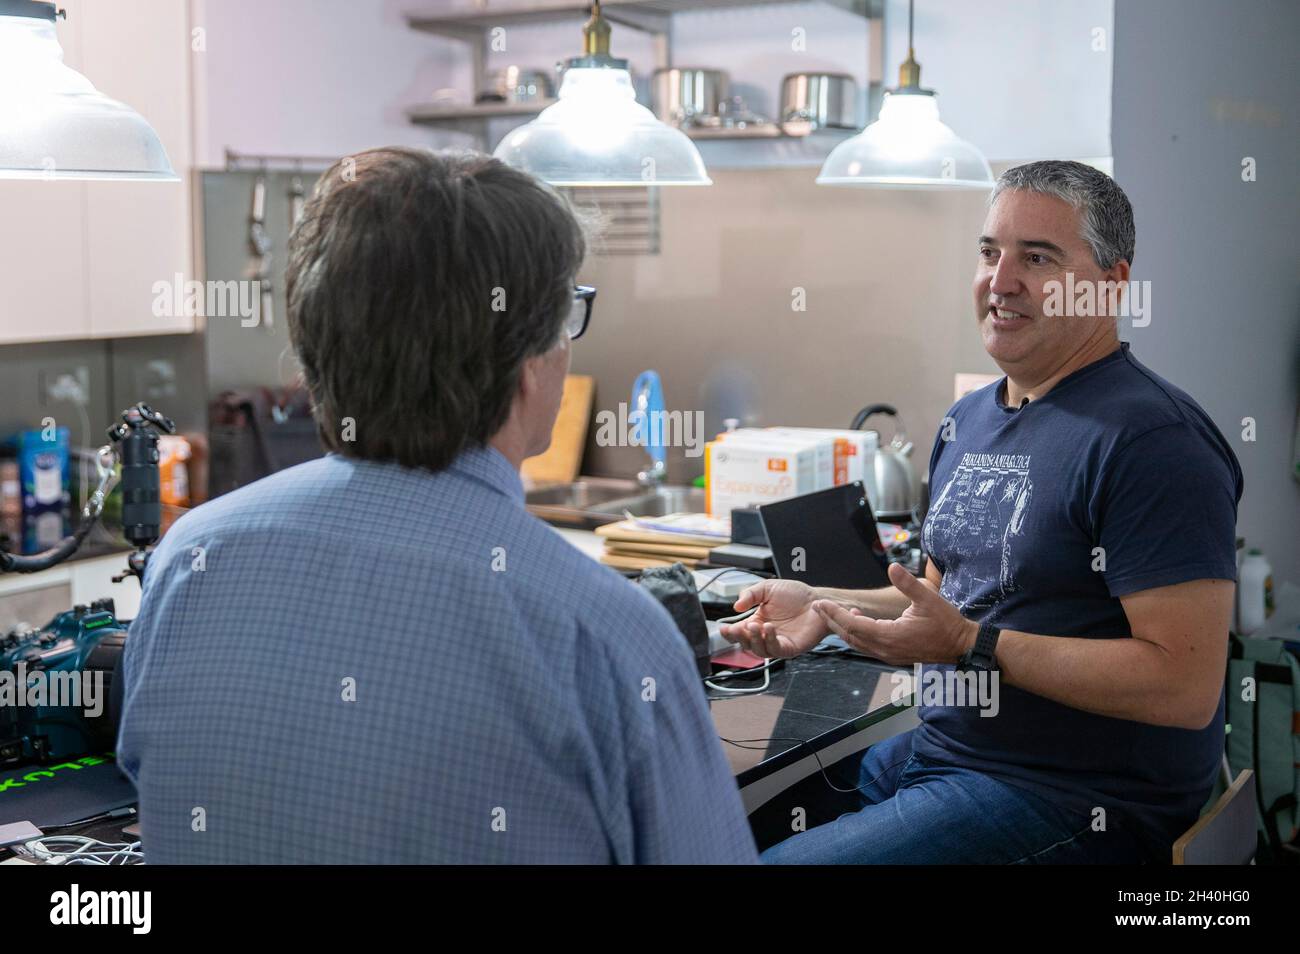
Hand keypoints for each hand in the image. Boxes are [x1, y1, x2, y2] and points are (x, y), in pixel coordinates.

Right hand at [718, 579, 827, 658]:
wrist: (817, 599)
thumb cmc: (795, 595)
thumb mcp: (767, 589)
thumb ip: (750, 594)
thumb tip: (735, 606)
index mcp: (757, 622)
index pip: (739, 633)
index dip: (729, 633)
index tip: (724, 628)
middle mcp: (766, 635)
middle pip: (746, 644)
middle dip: (739, 637)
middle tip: (739, 627)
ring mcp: (778, 643)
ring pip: (759, 650)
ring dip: (754, 639)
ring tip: (756, 626)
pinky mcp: (790, 648)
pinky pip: (776, 650)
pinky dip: (769, 640)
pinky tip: (769, 628)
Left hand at [812, 563, 976, 665]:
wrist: (961, 646)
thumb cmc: (947, 623)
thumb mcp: (929, 598)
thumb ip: (908, 583)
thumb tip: (892, 567)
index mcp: (890, 636)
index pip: (853, 625)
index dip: (835, 614)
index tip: (820, 603)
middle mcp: (885, 649)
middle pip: (850, 636)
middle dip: (832, 620)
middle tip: (817, 607)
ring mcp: (889, 655)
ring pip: (857, 643)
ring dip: (843, 628)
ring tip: (833, 612)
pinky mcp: (893, 655)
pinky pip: (867, 646)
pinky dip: (857, 634)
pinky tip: (857, 621)